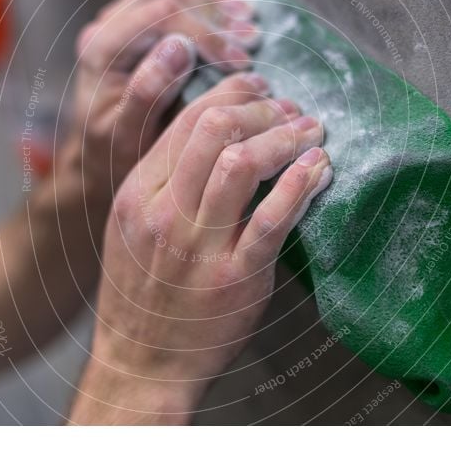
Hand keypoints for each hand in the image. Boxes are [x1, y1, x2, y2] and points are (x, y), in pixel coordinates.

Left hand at [61, 0, 259, 202]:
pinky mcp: (136, 16)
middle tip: (251, 40)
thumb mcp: (130, 137)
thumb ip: (147, 93)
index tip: (240, 62)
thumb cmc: (116, 152)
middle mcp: (106, 25)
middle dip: (214, 11)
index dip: (206, 34)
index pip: (160, 16)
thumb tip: (178, 46)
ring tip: (247, 23)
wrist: (98, 154)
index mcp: (101, 51)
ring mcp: (120, 16)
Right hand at [69, 73, 332, 423]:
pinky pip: (272, 220)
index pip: (186, 119)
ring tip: (310, 130)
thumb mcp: (131, 228)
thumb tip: (212, 133)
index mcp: (136, 194)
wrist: (141, 363)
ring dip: (284, 137)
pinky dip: (300, 185)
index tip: (258, 87)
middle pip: (214, 129)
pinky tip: (319, 167)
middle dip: (261, 107)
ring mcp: (198, 246)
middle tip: (288, 108)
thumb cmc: (141, 294)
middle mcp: (163, 213)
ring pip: (242, 164)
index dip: (230, 92)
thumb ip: (163, 181)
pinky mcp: (235, 277)